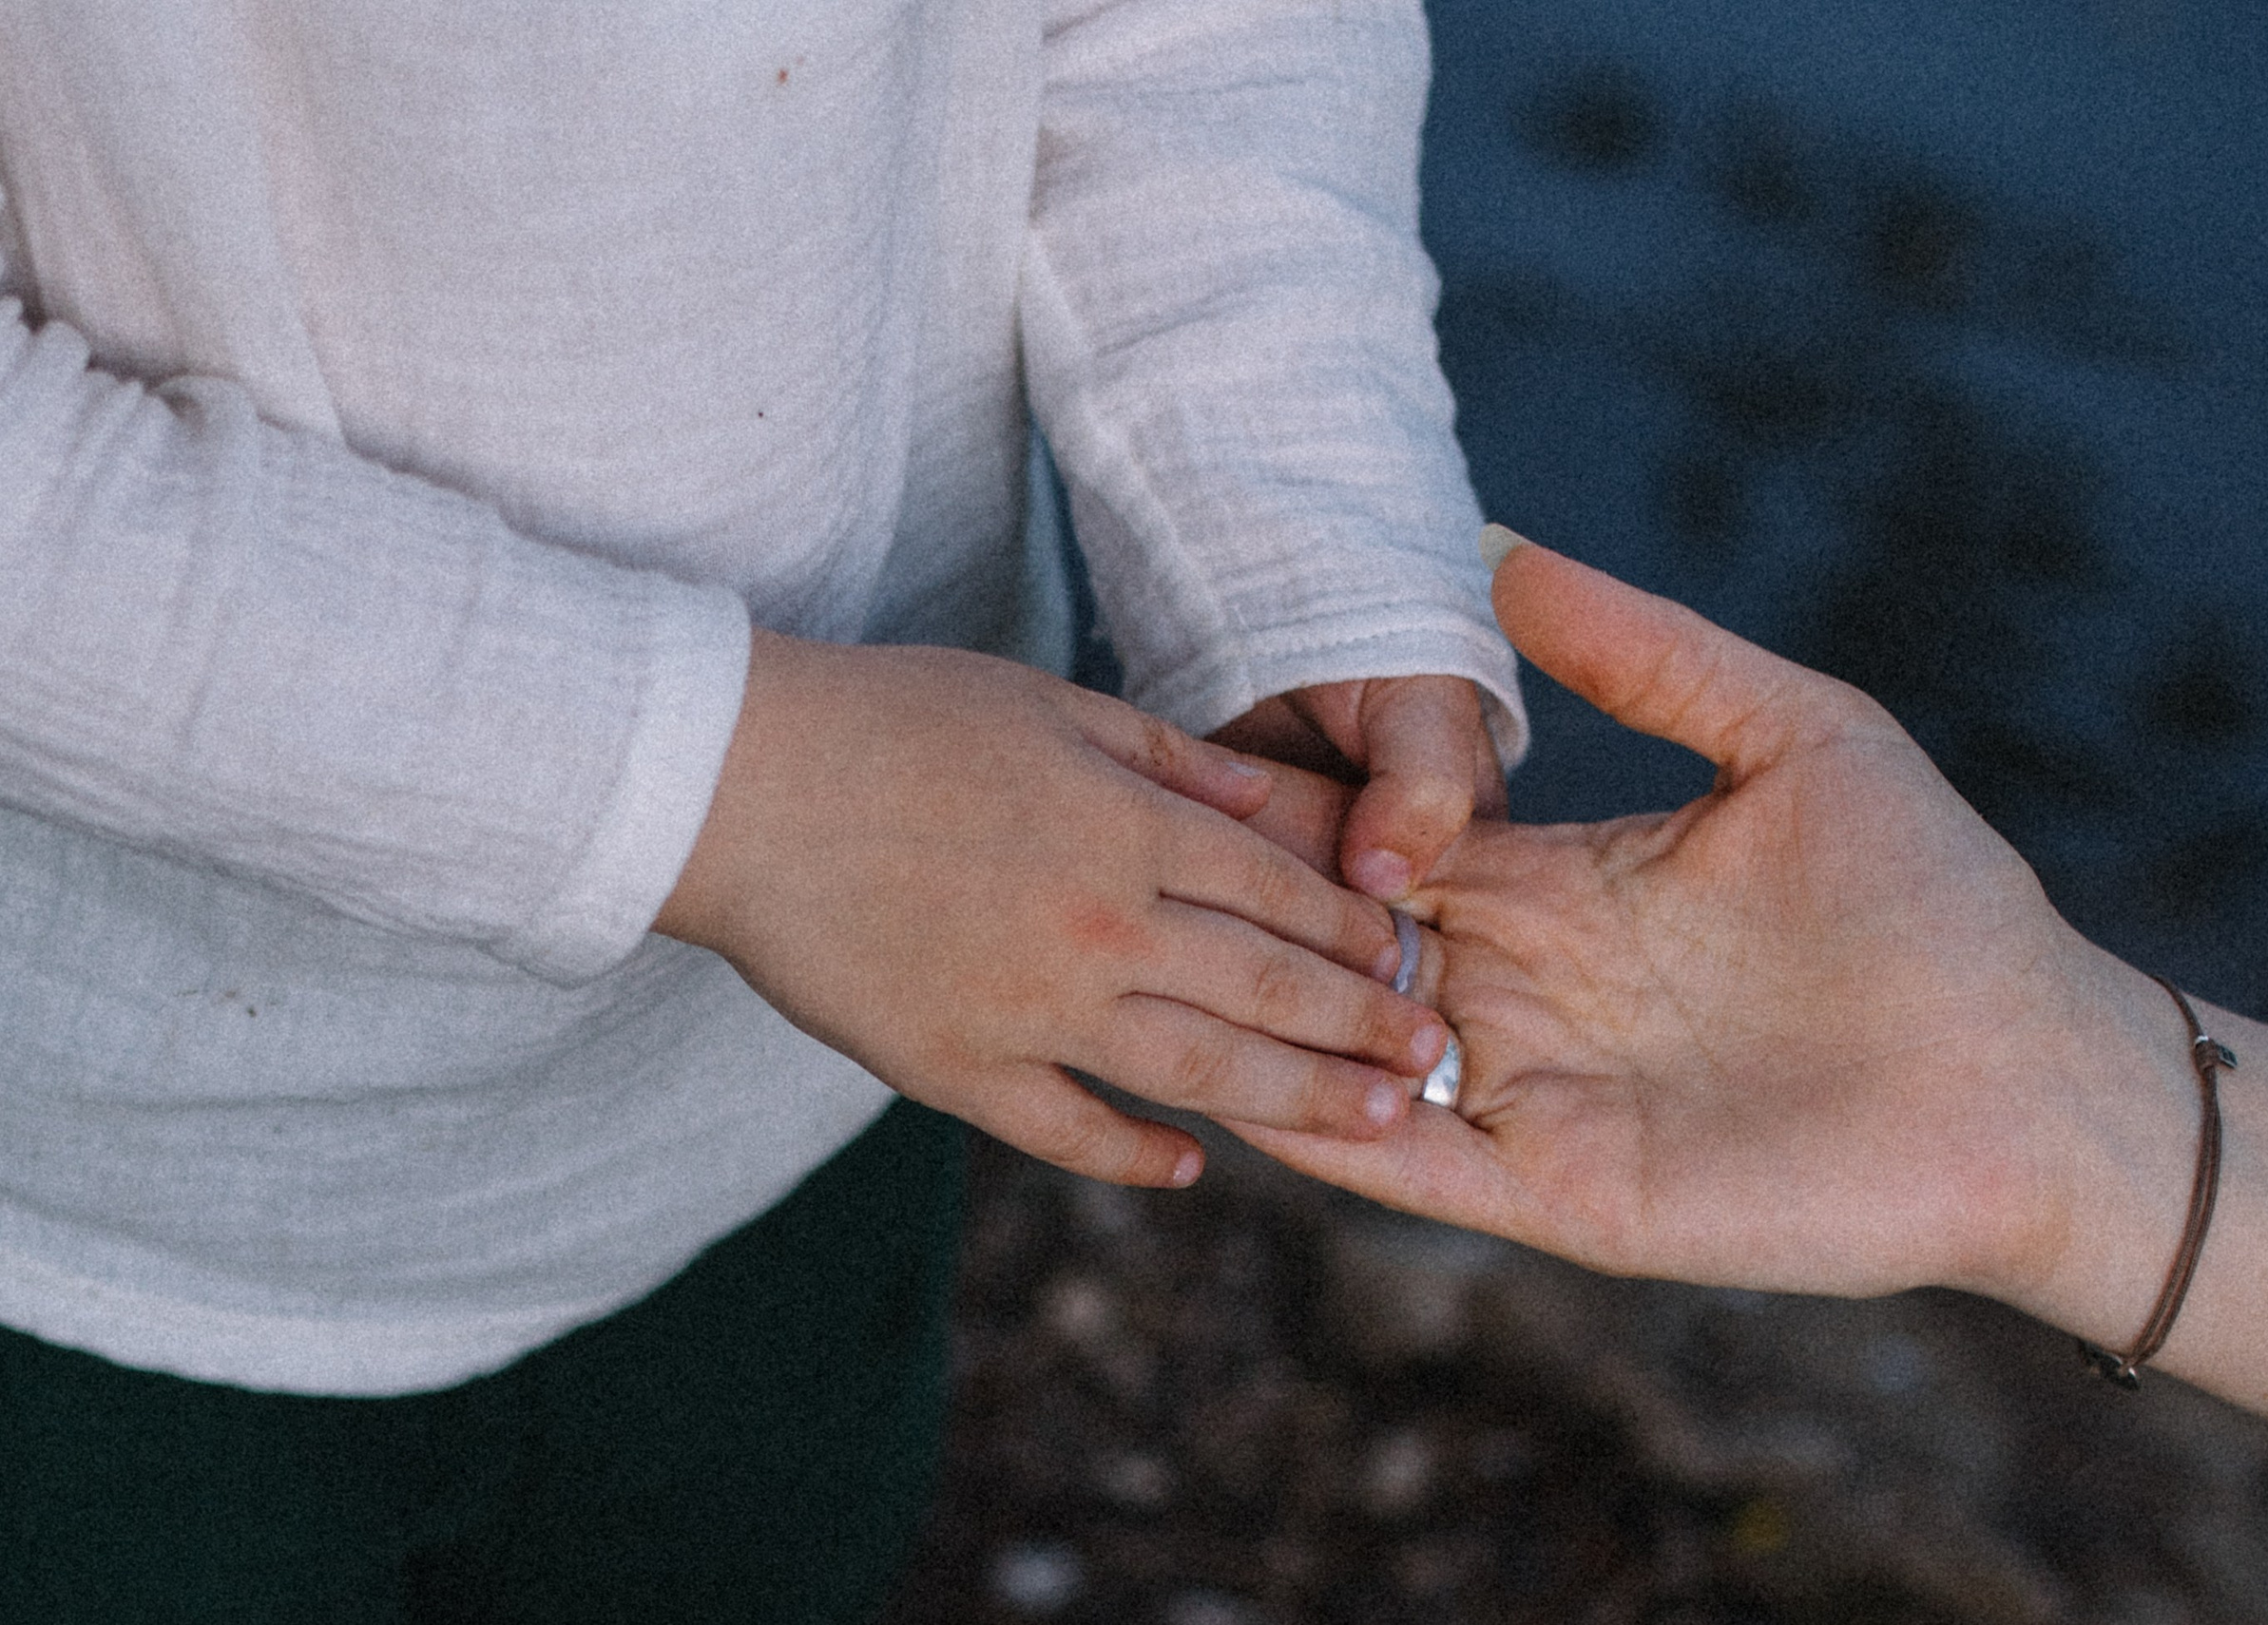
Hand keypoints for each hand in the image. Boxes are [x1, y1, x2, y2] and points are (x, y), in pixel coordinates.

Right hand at [656, 633, 1451, 1187]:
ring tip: (1376, 1122)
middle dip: (1365, 1024)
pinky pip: (1065, 1128)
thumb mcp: (1045, 703)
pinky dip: (1131, 1153)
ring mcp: (1030, 1008)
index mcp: (1126, 826)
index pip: (1279, 890)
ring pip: (1196, 1070)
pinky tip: (1187, 1166)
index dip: (1356, 930)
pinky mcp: (954, 1069)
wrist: (741, 786)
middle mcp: (1100, 925)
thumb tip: (1265, 799)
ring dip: (1298, 1100)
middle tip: (1439, 1058)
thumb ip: (1166, 756)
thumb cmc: (890, 719)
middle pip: (1266, 988)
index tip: (1412, 957)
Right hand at [1236, 540, 2175, 1302]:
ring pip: (1357, 1057)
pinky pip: (1418, 1166)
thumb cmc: (1934, 899)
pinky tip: (1247, 1092)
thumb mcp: (1794, 735)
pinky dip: (1331, 1136)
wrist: (2031, 1074)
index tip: (1205, 760)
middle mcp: (1529, 987)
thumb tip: (1509, 546)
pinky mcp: (1563, 1189)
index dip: (1305, 808)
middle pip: (1350, 947)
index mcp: (1562, 884)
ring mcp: (1536, 1093)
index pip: (1392, 844)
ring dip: (1270, 1021)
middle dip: (1252, 915)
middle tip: (1134, 865)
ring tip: (1152, 975)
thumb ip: (1650, 652)